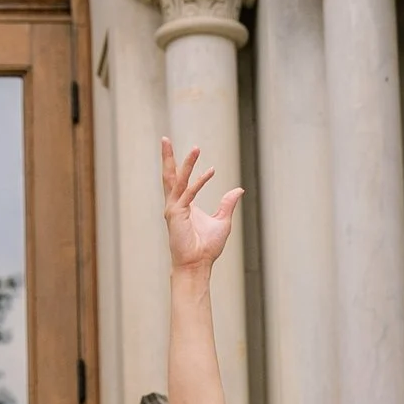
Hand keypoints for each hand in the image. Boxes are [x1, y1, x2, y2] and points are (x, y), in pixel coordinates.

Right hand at [161, 138, 242, 276]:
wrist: (197, 264)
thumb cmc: (206, 247)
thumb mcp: (222, 221)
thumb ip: (227, 204)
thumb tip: (238, 189)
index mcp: (183, 204)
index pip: (181, 180)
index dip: (187, 166)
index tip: (198, 153)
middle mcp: (175, 204)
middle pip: (169, 175)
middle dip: (167, 156)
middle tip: (164, 138)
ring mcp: (174, 208)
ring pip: (178, 179)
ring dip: (186, 163)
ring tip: (195, 148)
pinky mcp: (176, 214)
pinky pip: (189, 193)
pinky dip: (199, 182)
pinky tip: (210, 171)